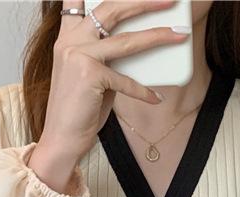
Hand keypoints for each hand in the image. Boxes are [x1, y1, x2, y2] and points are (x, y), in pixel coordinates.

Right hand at [30, 0, 189, 191]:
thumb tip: (136, 47)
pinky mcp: (90, 75)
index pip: (77, 2)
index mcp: (67, 37)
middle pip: (111, 9)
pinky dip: (143, 91)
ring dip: (156, 35)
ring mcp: (78, 56)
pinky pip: (126, 80)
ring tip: (178, 33)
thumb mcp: (91, 76)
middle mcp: (71, 41)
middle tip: (168, 0)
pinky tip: (155, 97)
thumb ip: (107, 57)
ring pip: (126, 40)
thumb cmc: (77, 111)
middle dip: (143, 2)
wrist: (61, 140)